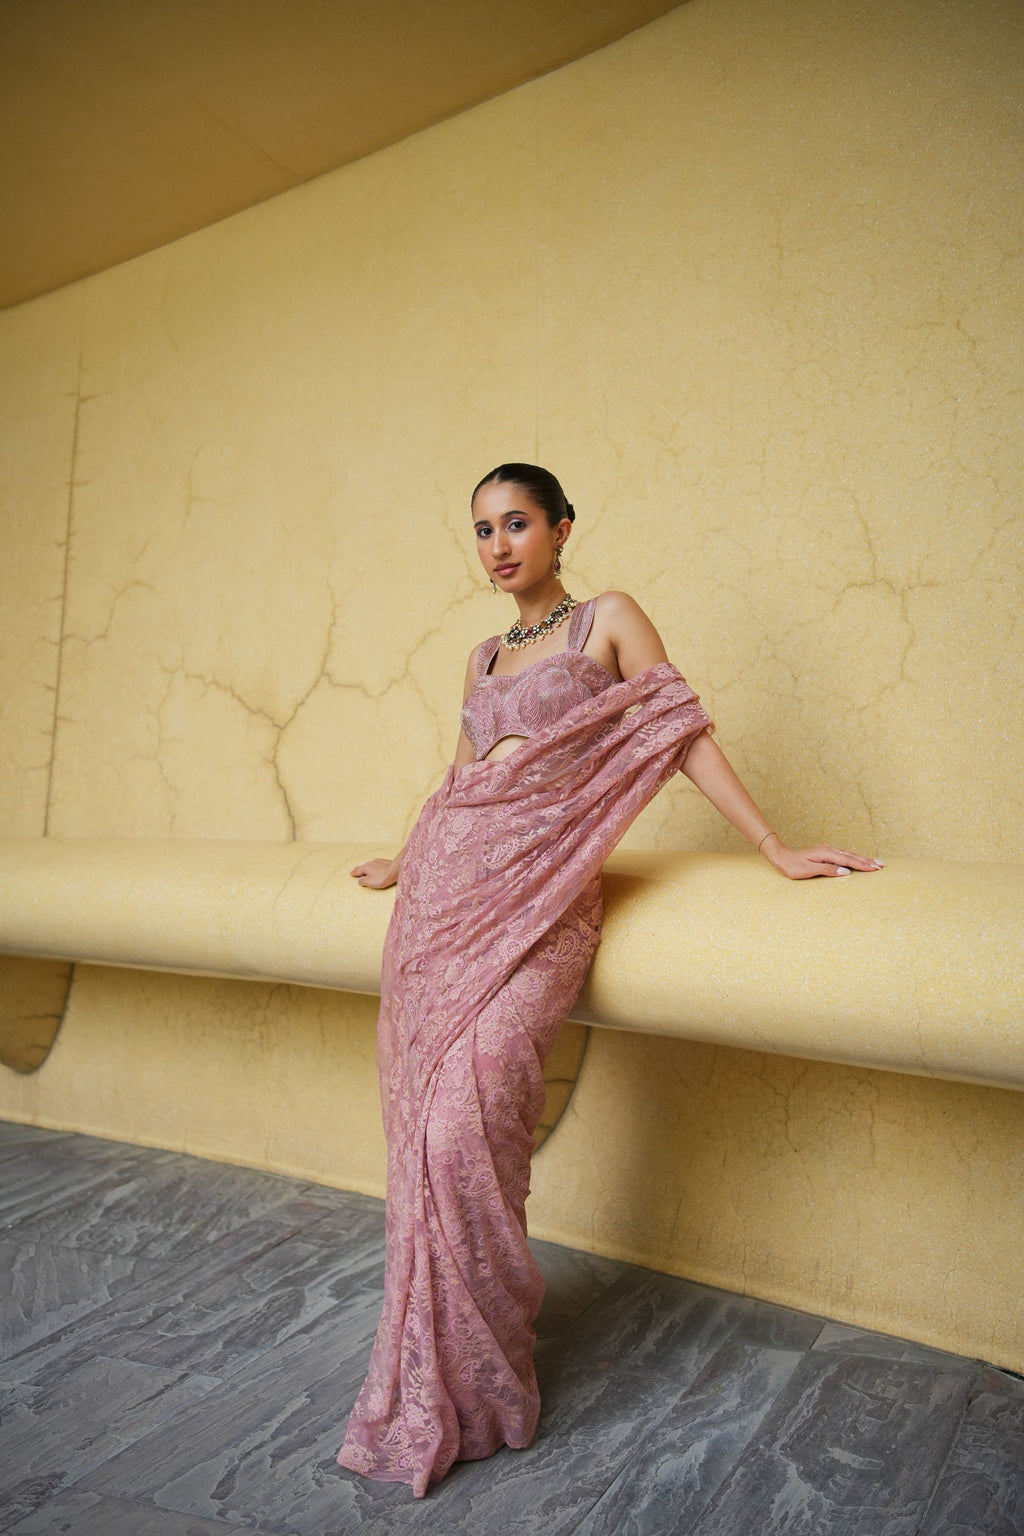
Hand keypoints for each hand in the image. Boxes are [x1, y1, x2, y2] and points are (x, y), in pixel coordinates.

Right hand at [350, 857, 399, 889]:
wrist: (395, 871)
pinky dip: (374, 865)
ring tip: (364, 866)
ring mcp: (378, 862)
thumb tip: (359, 880)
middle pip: (363, 866)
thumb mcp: (369, 882)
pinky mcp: (385, 862)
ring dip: (366, 866)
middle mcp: (371, 863)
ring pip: (370, 864)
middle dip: (359, 868)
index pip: (358, 871)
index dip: (354, 873)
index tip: (351, 873)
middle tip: (355, 869)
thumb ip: (363, 881)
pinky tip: (376, 864)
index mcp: (365, 868)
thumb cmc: (382, 878)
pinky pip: (377, 863)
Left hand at [762, 837, 883, 879]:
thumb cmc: (793, 866)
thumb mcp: (809, 870)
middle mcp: (830, 850)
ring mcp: (828, 850)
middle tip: (882, 865)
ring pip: (850, 855)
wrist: (782, 857)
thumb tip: (846, 871)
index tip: (876, 869)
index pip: (849, 860)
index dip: (863, 865)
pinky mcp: (827, 853)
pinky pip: (844, 855)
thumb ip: (828, 870)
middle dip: (868, 861)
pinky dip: (854, 858)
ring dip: (863, 859)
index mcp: (827, 854)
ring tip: (875, 863)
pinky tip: (859, 860)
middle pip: (852, 856)